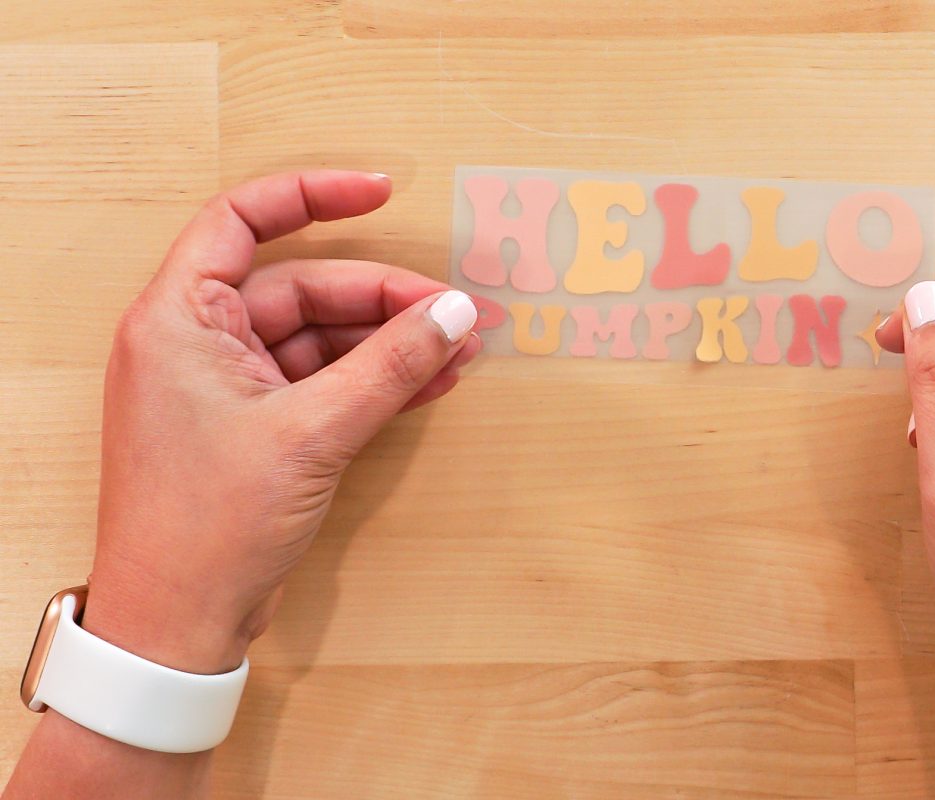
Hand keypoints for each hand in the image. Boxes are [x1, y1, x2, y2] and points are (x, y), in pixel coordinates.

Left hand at [81, 170, 481, 673]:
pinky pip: (324, 381)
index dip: (313, 195)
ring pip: (321, 337)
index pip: (243, 219)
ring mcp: (229, 386)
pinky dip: (374, 381)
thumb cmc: (206, 526)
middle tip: (456, 314)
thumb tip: (453, 314)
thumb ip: (389, 367)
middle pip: (304, 286)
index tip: (379, 192)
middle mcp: (199, 341)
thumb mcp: (311, 433)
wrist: (178, 623)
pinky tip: (430, 382)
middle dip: (384, 299)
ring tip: (458, 349)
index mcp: (179, 317)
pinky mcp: (257, 425)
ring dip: (389, 344)